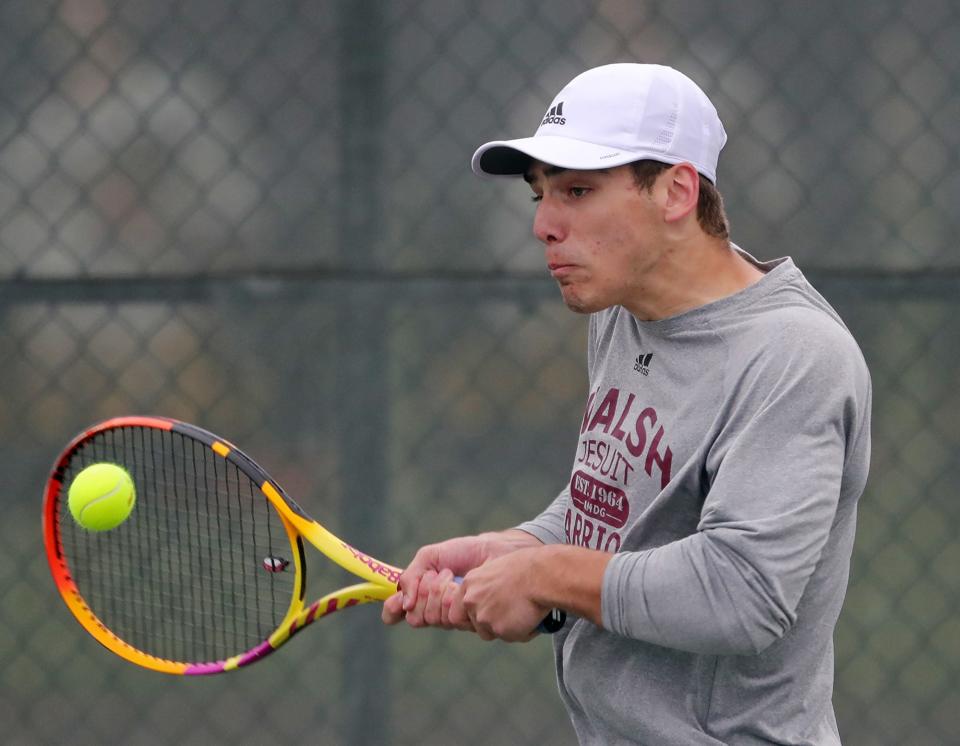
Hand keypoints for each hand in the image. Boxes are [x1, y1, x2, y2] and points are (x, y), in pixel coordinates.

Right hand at [381, 530, 541, 630]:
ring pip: (432, 619)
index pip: (398, 612)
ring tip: (452, 576)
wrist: (496, 552)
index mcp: (422, 594)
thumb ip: (411, 576)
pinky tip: (461, 587)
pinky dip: (451, 599)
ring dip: (439, 594)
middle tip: (439, 574)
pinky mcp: (470, 622)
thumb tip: (403, 605)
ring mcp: (452, 617)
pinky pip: (451, 620)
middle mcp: (434, 609)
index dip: (393, 611)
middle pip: (415, 617)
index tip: (398, 604)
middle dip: (424, 593)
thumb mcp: (431, 556)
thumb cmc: (465, 552)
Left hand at [459, 547, 552, 641]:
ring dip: (506, 628)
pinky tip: (532, 616)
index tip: (484, 616)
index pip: (456, 612)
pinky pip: (511, 637)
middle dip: (490, 625)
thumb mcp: (497, 571)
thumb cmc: (526, 568)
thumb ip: (486, 588)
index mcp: (469, 583)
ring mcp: (484, 617)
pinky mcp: (499, 629)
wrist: (541, 575)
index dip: (470, 617)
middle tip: (509, 615)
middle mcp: (471, 601)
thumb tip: (491, 601)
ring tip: (524, 612)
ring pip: (492, 633)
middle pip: (474, 625)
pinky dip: (523, 631)